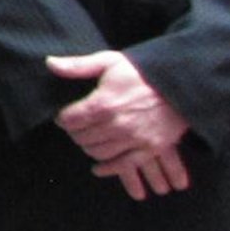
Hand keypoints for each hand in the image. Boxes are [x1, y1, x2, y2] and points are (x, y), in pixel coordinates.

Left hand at [48, 50, 190, 198]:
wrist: (179, 83)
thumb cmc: (141, 71)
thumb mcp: (108, 61)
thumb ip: (77, 66)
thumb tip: (49, 63)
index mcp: (103, 103)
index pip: (70, 120)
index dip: (63, 119)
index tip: (64, 117)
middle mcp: (116, 125)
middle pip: (82, 137)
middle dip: (75, 133)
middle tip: (76, 128)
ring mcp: (134, 139)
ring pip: (99, 152)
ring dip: (88, 148)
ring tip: (88, 139)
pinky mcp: (149, 148)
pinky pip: (123, 166)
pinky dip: (108, 169)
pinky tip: (98, 167)